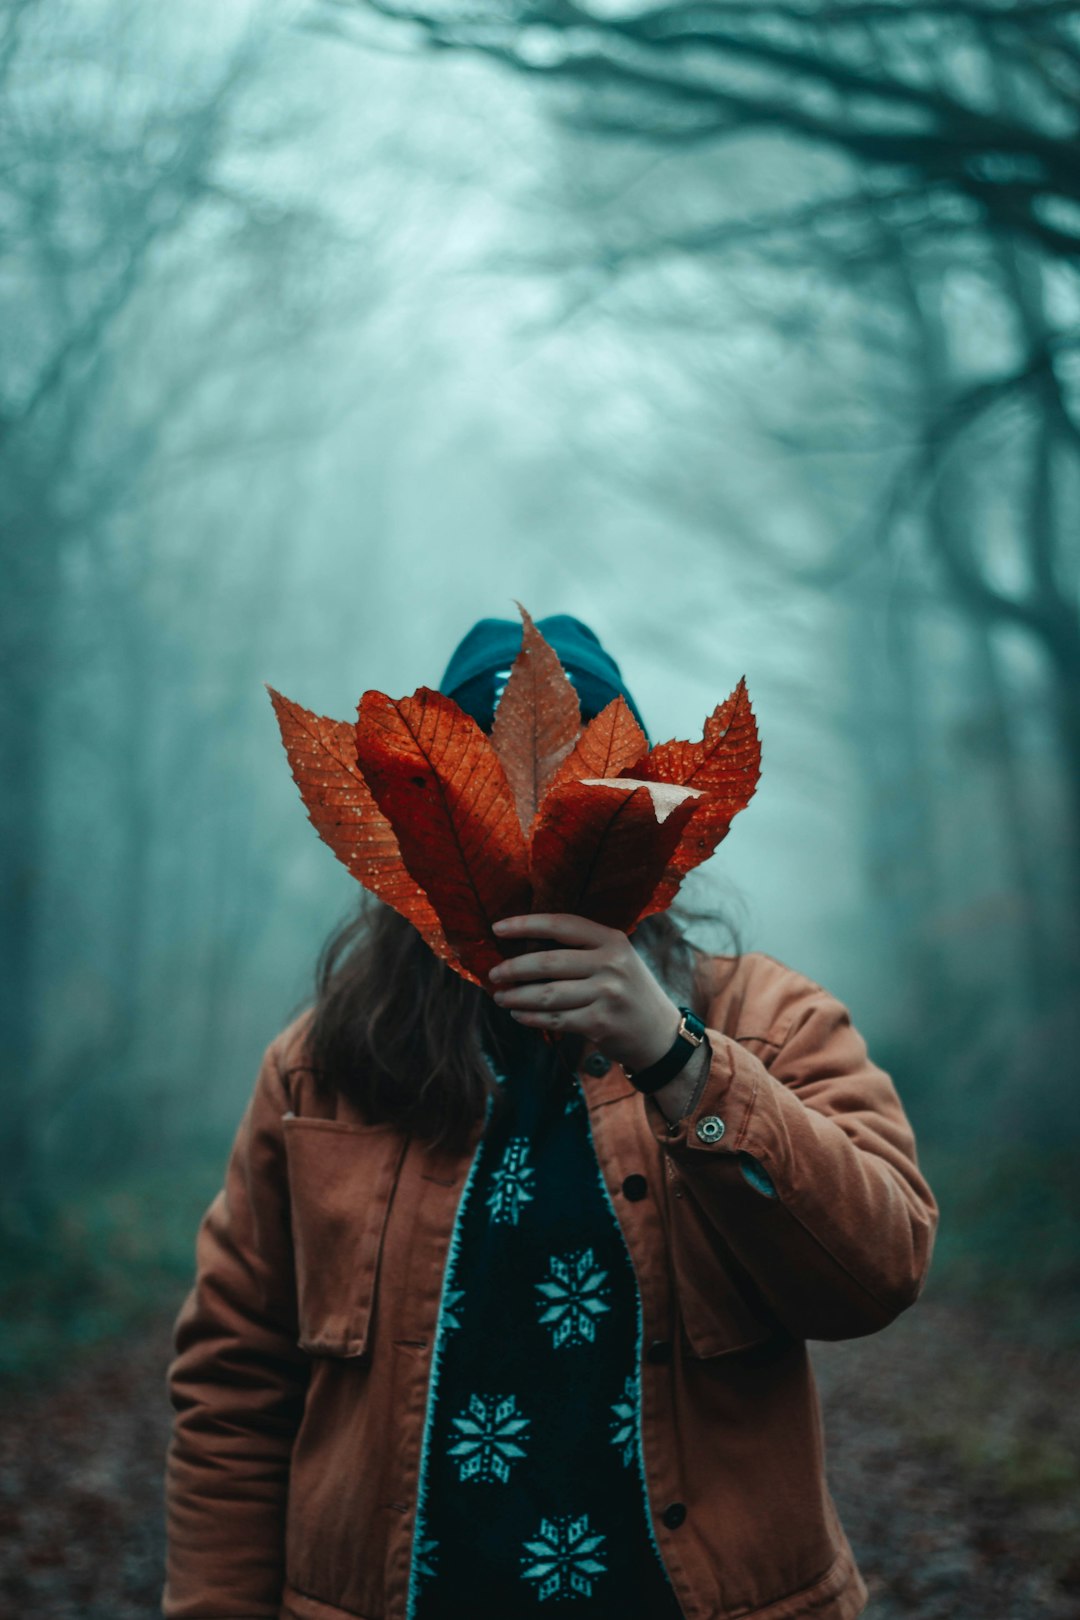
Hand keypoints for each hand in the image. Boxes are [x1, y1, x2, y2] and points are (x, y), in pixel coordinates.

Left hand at [488, 913, 680, 1072]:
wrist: (659, 1033)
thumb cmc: (627, 990)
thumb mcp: (616, 958)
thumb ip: (581, 949)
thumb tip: (524, 947)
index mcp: (612, 939)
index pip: (562, 924)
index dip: (526, 924)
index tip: (498, 928)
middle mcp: (611, 963)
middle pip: (549, 962)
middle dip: (514, 968)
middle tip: (494, 974)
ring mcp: (607, 993)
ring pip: (547, 994)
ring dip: (517, 996)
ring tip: (501, 997)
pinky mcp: (600, 1022)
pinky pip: (555, 1018)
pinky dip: (531, 1017)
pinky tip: (519, 1015)